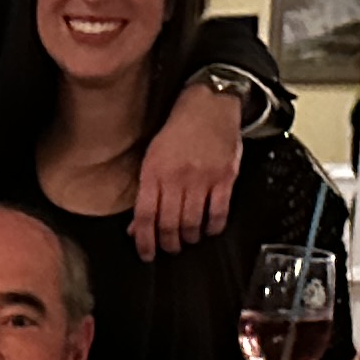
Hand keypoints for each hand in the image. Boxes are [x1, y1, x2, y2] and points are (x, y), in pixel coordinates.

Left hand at [129, 82, 247, 258]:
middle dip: (168, 244)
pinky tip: (209, 229)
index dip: (144, 241)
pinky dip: (213, 227)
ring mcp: (202, 179)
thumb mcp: (152, 156)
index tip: (146, 254)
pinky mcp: (224, 178)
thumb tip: (135, 227)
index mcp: (154, 172)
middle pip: (169, 224)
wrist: (209, 105)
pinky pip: (218, 213)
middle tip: (170, 248)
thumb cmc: (178, 131)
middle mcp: (176, 178)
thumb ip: (146, 192)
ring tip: (188, 239)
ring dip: (189, 238)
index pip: (145, 216)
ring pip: (192, 223)